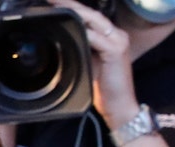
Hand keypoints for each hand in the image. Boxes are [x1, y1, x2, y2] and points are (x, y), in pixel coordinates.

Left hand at [50, 0, 136, 126]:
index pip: (90, 16)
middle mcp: (116, 35)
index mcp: (110, 37)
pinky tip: (72, 25)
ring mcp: (118, 41)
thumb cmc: (104, 89)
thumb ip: (81, 50)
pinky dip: (84, 30)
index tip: (55, 2)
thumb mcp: (89, 65)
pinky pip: (97, 36)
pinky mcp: (116, 50)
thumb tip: (63, 41)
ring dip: (76, 12)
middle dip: (71, 4)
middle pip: (92, 13)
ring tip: (59, 6)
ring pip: (95, 20)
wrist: (120, 108)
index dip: (73, 7)